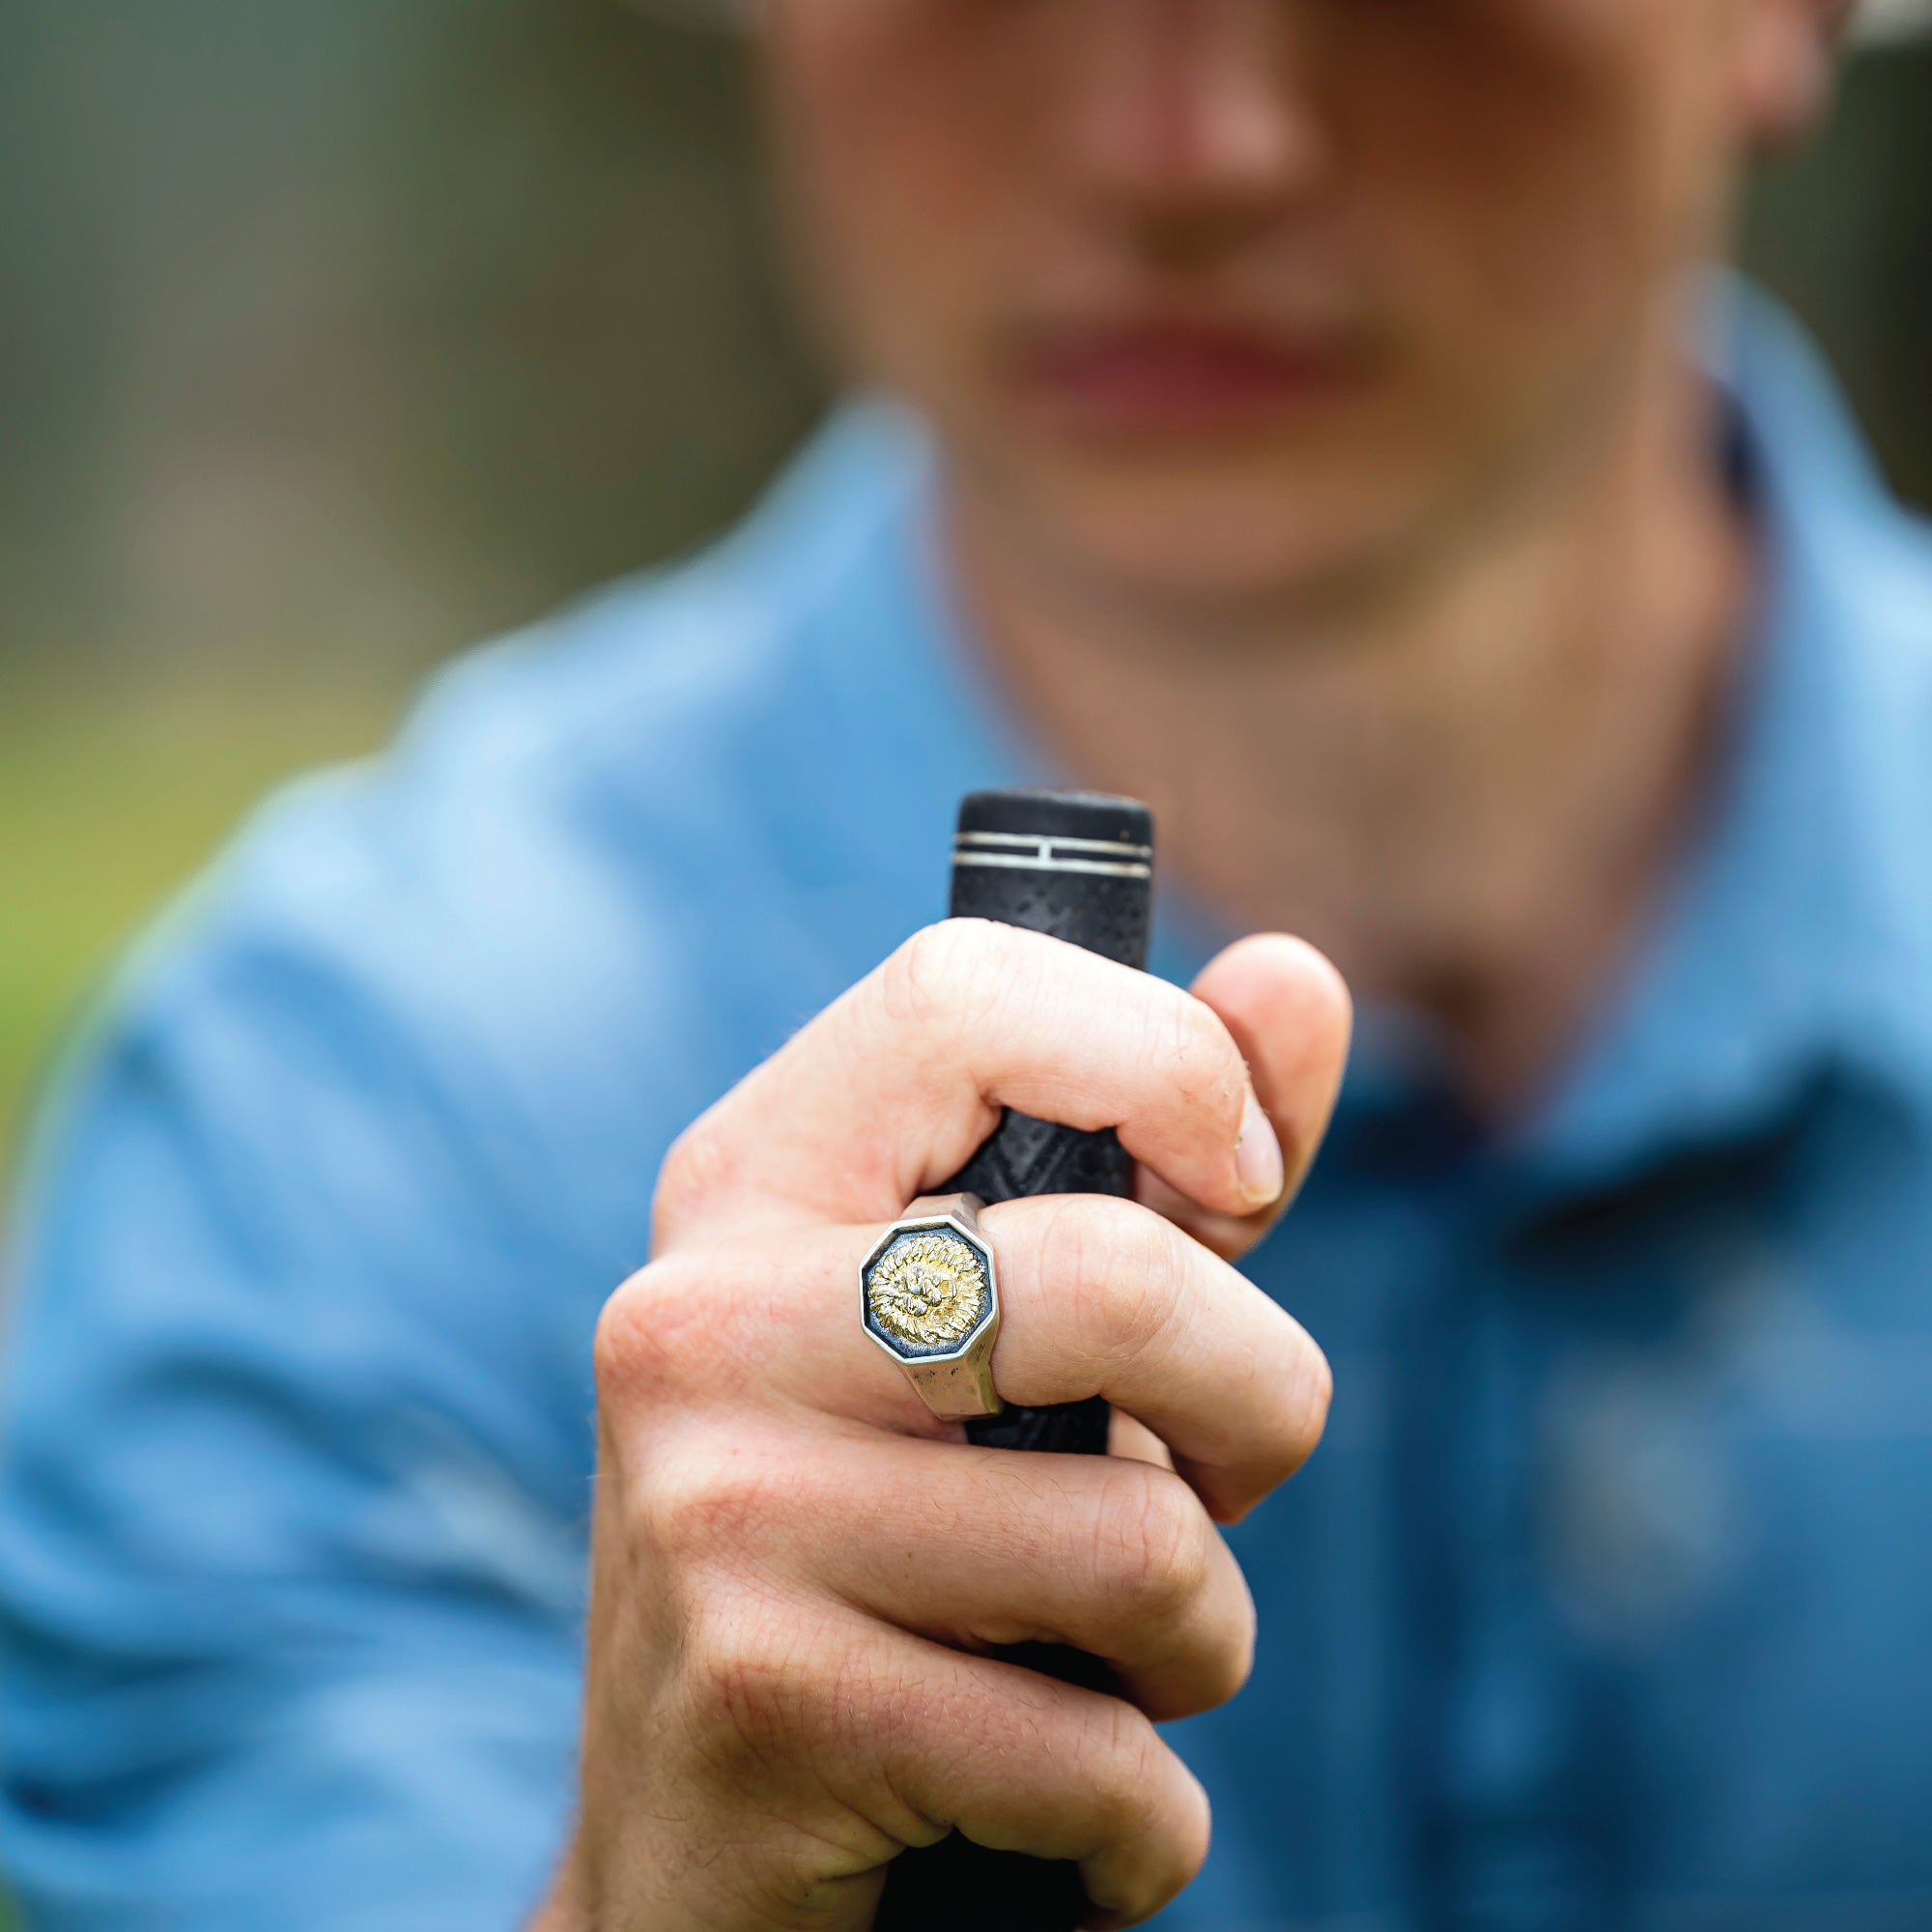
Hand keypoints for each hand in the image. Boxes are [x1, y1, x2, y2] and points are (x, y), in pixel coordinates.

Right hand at [538, 920, 1349, 1931]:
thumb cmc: (896, 1529)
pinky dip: (1145, 1815)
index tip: (1235, 1183)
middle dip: (1261, 1401)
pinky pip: (1102, 1759)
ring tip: (1102, 1657)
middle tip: (1222, 1475)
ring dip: (1198, 1637)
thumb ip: (1159, 1144)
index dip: (1162, 1058)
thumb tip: (1297, 979)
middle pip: (1114, 1280)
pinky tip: (1059, 1807)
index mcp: (753, 1179)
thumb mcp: (1009, 1315)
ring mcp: (714, 1508)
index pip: (964, 993)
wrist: (692, 1836)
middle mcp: (700, 1316)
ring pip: (1144, 1540)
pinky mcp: (763, 1705)